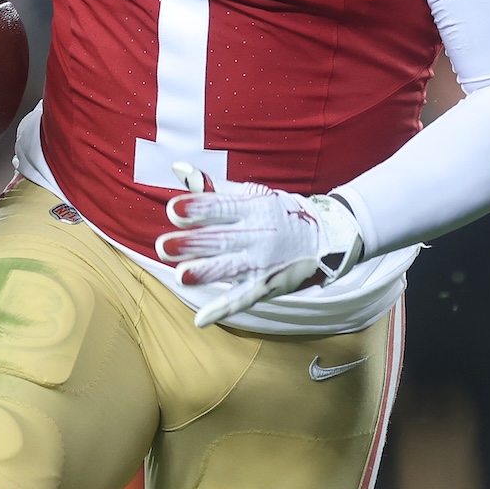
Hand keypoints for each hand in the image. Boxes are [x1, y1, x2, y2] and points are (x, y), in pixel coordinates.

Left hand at [155, 164, 362, 327]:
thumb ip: (210, 186)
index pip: (222, 207)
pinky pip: (243, 298)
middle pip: (221, 239)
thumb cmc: (276, 212)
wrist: (324, 237)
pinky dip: (222, 310)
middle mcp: (257, 234)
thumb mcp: (249, 194)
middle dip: (193, 243)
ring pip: (230, 268)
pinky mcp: (265, 286)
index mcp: (252, 208)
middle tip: (164, 246)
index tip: (174, 210)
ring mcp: (262, 262)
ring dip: (206, 272)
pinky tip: (200, 320)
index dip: (198, 209)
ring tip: (181, 276)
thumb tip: (177, 168)